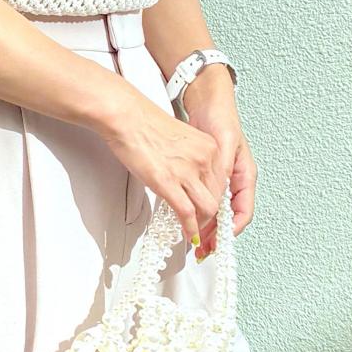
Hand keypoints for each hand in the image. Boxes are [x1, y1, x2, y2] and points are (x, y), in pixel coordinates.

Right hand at [102, 90, 228, 248]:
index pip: (223, 182)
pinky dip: (190, 228)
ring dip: (202, 225)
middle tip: (204, 226)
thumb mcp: (182, 138)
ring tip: (195, 231)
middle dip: (212, 217)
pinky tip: (187, 233)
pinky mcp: (169, 183)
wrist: (128, 117)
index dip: (217, 200)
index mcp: (209, 147)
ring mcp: (188, 171)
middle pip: (218, 197)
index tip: (211, 210)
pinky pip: (187, 213)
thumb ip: (192, 157)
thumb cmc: (145, 124)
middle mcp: (204, 159)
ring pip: (208, 209)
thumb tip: (189, 176)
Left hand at [180, 72, 254, 258]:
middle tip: (202, 249)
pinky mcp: (207, 176)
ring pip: (217, 212)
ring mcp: (222, 179)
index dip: (230, 231)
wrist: (206, 101)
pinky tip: (187, 219)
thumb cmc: (220, 117)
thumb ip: (221, 171)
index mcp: (245, 175)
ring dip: (206, 228)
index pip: (243, 213)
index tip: (217, 243)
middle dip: (216, 236)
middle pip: (229, 218)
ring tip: (194, 241)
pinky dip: (197, 213)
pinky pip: (205, 201)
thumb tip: (217, 196)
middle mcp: (235, 180)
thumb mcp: (223, 145)